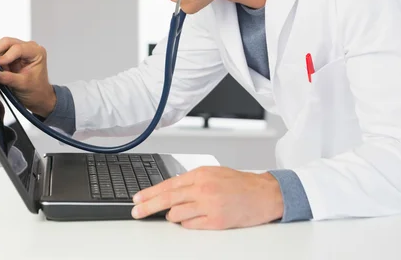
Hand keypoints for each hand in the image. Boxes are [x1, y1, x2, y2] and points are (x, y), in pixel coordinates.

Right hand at [0, 37, 55, 116]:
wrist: (37, 96)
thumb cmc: (36, 89)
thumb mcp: (23, 85)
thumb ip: (8, 78)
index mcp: (36, 52)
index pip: (18, 48)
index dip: (6, 55)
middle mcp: (28, 48)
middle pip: (7, 42)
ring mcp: (18, 51)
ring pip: (0, 44)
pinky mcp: (10, 55)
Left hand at [131, 166, 283, 229]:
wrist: (264, 194)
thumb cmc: (240, 183)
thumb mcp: (214, 173)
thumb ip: (192, 180)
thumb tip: (170, 189)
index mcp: (201, 174)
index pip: (168, 184)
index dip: (150, 193)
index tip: (137, 198)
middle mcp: (203, 189)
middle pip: (167, 199)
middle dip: (148, 206)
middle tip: (136, 212)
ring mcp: (209, 206)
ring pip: (177, 215)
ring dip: (173, 216)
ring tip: (177, 214)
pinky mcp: (216, 222)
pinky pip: (191, 226)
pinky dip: (187, 224)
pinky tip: (191, 220)